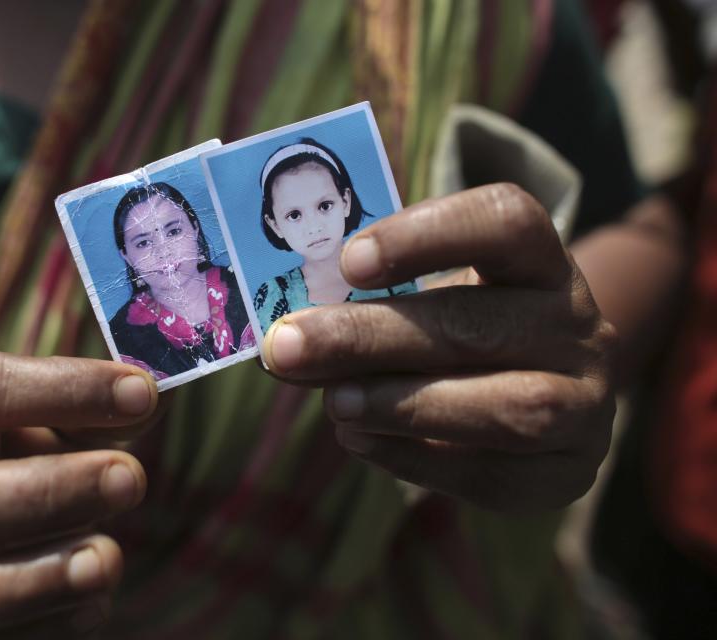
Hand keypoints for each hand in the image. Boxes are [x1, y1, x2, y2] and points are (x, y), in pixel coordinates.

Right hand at [0, 351, 161, 637]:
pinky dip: (41, 627)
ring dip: (29, 580)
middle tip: (130, 480)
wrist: (13, 531)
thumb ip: (111, 406)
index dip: (60, 390)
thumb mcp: (77, 420)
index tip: (139, 392)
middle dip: (40, 493)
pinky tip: (92, 604)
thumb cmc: (49, 458)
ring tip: (106, 560)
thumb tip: (151, 394)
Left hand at [261, 184, 616, 511]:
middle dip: (373, 336)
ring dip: (405, 405)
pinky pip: (492, 473)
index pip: (506, 221)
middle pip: (481, 323)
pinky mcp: (568, 472)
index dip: (428, 235)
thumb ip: (366, 309)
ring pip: (508, 407)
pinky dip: (415, 459)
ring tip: (334, 402)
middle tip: (291, 345)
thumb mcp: (425, 301)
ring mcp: (586, 402)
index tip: (348, 261)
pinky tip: (359, 440)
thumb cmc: (463, 332)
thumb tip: (282, 339)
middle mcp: (577, 324)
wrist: (541, 401)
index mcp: (540, 260)